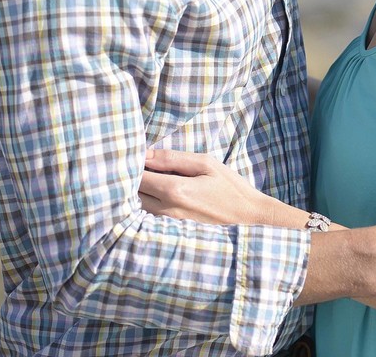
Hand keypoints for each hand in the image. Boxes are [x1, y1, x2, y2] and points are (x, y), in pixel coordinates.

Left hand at [140, 149, 295, 226]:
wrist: (246, 211)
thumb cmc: (229, 184)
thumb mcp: (205, 163)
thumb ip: (173, 158)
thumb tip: (146, 154)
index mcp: (175, 190)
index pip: (138, 176)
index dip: (131, 164)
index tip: (132, 153)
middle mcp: (167, 207)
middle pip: (133, 192)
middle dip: (130, 176)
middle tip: (133, 162)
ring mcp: (168, 219)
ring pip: (137, 203)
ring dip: (136, 189)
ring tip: (143, 172)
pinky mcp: (172, 223)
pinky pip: (147, 210)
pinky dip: (145, 198)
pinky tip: (153, 186)